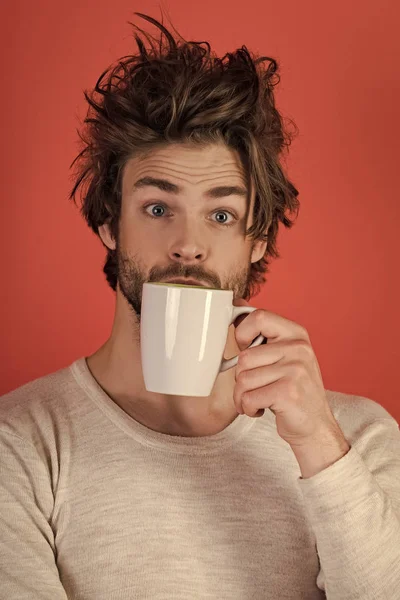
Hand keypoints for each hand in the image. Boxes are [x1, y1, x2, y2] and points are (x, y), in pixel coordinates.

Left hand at [232, 298, 342, 447]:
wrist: (316, 426)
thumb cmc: (293, 391)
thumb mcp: (284, 356)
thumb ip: (263, 334)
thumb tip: (235, 303)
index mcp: (296, 334)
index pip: (258, 316)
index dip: (243, 333)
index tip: (246, 349)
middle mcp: (298, 348)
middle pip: (244, 357)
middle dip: (241, 379)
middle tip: (256, 388)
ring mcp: (295, 370)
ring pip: (243, 379)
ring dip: (242, 397)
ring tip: (258, 400)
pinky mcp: (288, 392)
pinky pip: (247, 398)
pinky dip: (247, 408)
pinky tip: (261, 409)